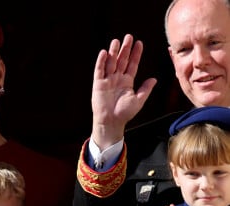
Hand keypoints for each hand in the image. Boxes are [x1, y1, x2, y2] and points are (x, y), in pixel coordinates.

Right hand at [91, 33, 156, 149]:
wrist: (111, 122)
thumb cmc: (125, 113)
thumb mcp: (138, 100)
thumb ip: (146, 89)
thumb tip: (154, 79)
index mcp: (127, 82)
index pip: (132, 64)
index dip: (136, 54)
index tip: (139, 43)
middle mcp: (117, 79)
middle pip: (122, 60)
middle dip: (125, 49)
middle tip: (129, 36)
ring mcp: (107, 80)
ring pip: (111, 63)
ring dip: (114, 52)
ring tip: (117, 41)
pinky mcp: (98, 84)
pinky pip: (99, 70)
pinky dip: (101, 62)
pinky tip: (104, 53)